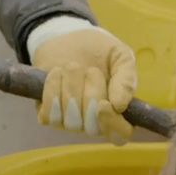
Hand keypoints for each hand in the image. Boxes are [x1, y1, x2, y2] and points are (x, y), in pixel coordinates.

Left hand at [28, 16, 136, 144]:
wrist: (68, 38)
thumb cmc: (100, 50)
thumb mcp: (120, 56)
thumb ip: (126, 78)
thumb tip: (121, 105)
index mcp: (118, 113)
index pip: (120, 136)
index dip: (112, 124)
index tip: (104, 104)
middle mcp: (95, 123)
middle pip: (93, 127)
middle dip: (91, 94)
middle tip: (92, 70)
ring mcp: (70, 122)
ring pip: (71, 121)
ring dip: (71, 87)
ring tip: (73, 67)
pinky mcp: (49, 116)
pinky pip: (49, 116)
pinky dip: (52, 90)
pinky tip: (56, 74)